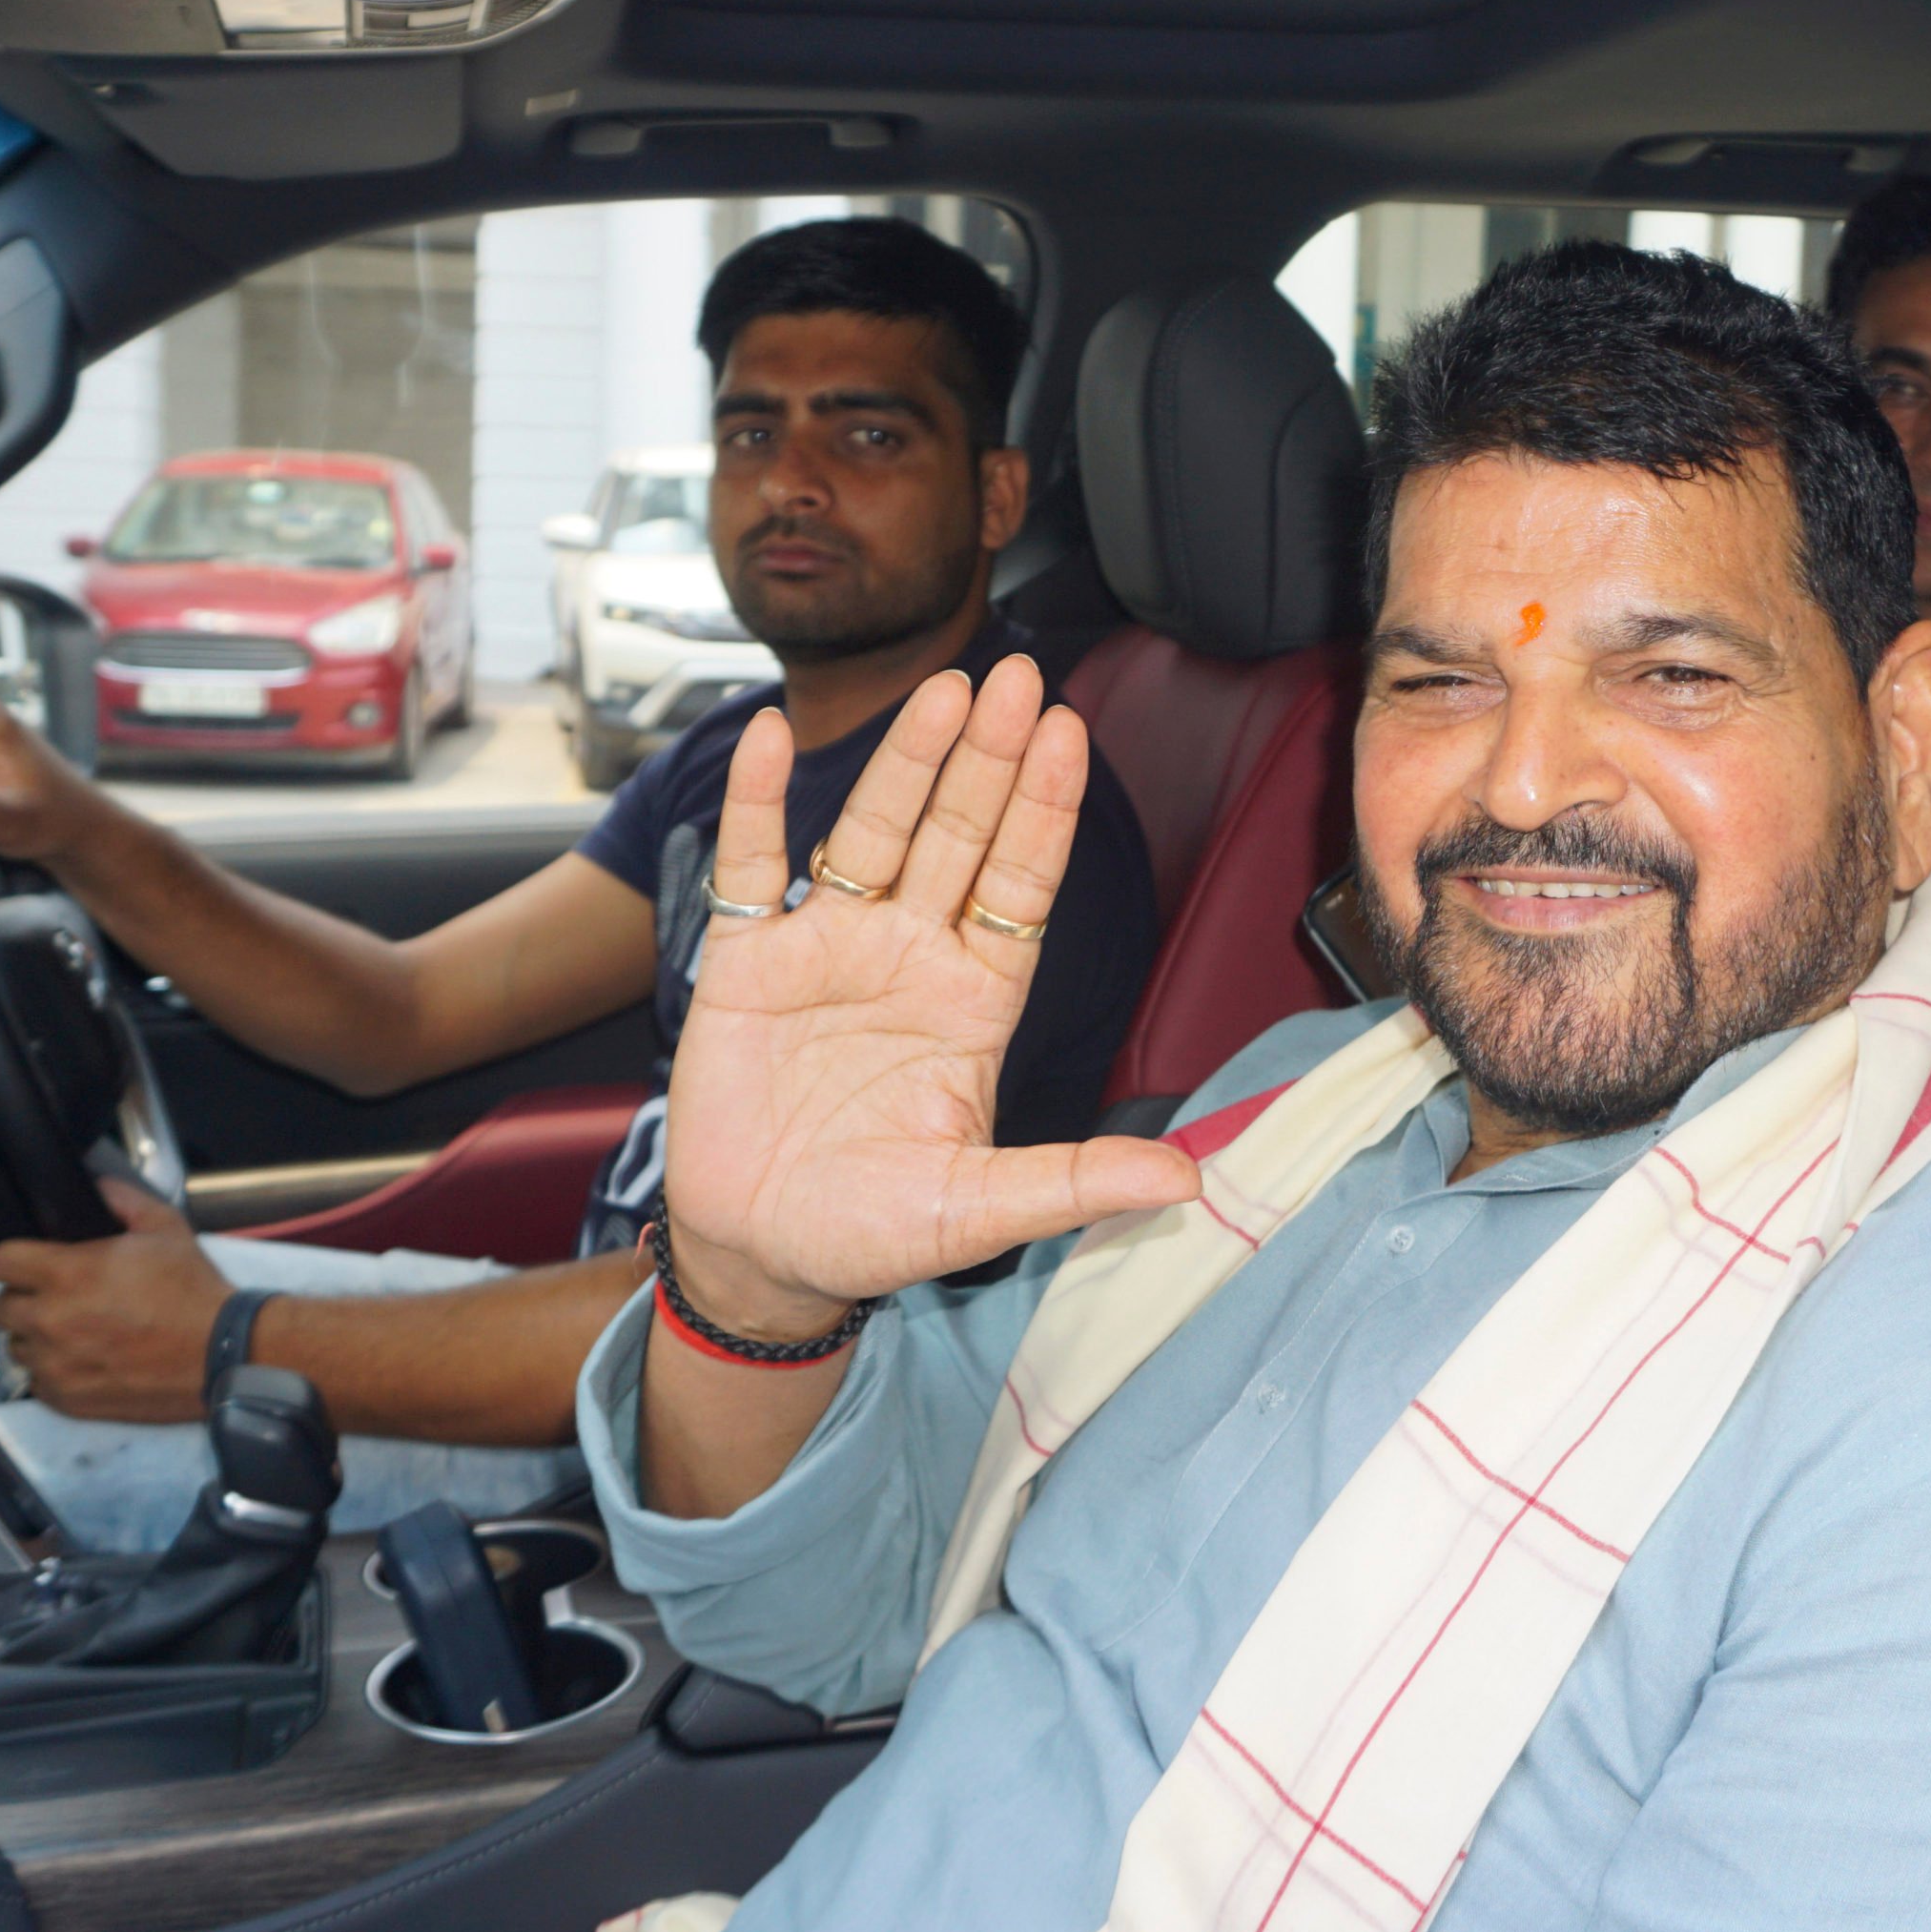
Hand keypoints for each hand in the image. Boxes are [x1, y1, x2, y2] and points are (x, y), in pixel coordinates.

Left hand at [0, 1178, 228, 1423]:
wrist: (219, 1354)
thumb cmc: (192, 1290)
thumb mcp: (165, 1227)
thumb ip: (122, 1200)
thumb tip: (97, 1186)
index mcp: (66, 1274)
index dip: (13, 1258)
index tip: (30, 1262)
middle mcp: (50, 1321)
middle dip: (22, 1298)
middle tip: (53, 1297)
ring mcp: (55, 1365)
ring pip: (16, 1347)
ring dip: (35, 1337)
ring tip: (69, 1332)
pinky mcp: (67, 1399)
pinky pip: (36, 1382)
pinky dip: (52, 1371)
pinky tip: (82, 1360)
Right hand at [660, 655, 1198, 1333]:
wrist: (759, 1256)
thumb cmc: (870, 1231)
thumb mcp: (978, 1210)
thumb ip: (1072, 1181)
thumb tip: (1186, 1183)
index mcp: (973, 1000)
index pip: (1021, 884)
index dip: (1045, 811)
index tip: (1071, 732)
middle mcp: (907, 957)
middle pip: (958, 837)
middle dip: (990, 760)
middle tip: (1020, 676)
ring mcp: (827, 951)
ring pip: (870, 834)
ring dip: (904, 761)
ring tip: (942, 692)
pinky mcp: (743, 966)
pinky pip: (749, 869)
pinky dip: (758, 804)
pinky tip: (772, 737)